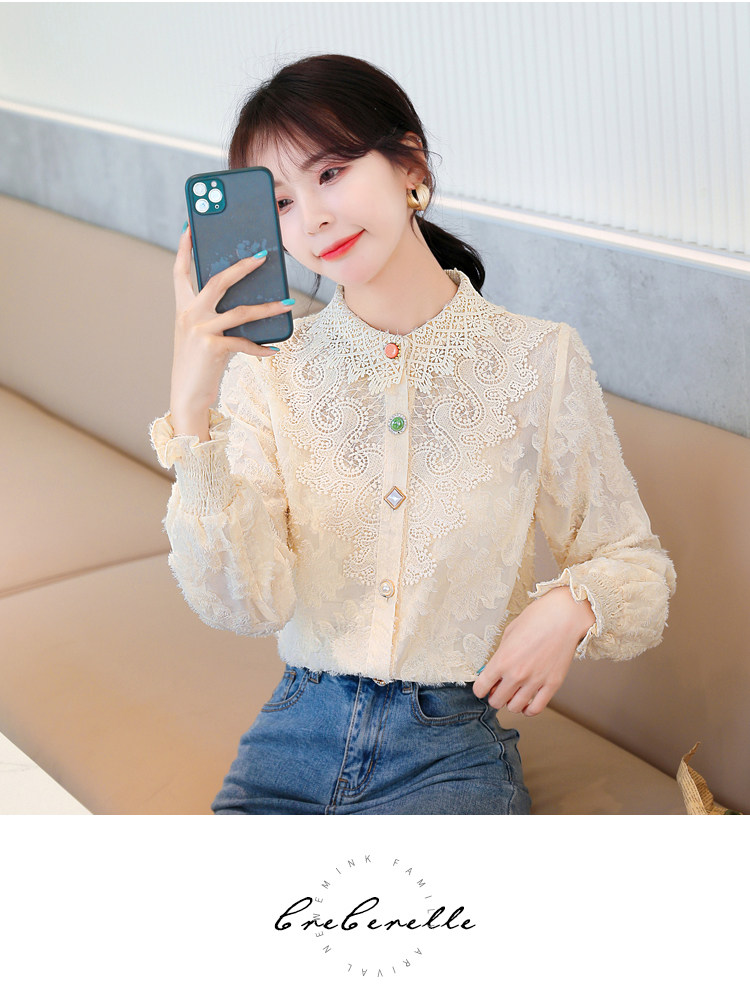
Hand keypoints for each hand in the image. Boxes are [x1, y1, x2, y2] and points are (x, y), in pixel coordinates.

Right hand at [169, 225, 294, 431]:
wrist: (187, 396)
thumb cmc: (199, 363)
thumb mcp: (202, 334)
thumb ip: (216, 315)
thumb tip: (247, 301)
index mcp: (182, 307)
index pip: (179, 271)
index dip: (183, 247)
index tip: (189, 225)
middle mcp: (188, 315)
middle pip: (217, 281)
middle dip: (240, 267)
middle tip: (262, 256)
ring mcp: (199, 330)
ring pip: (239, 312)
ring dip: (267, 308)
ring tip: (287, 304)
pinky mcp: (213, 348)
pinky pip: (244, 343)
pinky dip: (260, 348)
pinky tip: (274, 350)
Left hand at [472, 586, 595, 716]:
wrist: (563, 617)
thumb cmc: (536, 619)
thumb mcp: (509, 634)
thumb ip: (499, 655)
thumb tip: (493, 672)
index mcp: (502, 660)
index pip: (480, 688)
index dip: (480, 689)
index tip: (484, 686)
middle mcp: (516, 675)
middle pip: (496, 701)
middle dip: (494, 697)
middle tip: (499, 690)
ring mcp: (535, 682)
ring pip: (514, 708)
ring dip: (510, 703)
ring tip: (513, 695)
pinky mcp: (552, 685)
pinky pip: (535, 709)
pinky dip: (528, 710)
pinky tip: (526, 703)